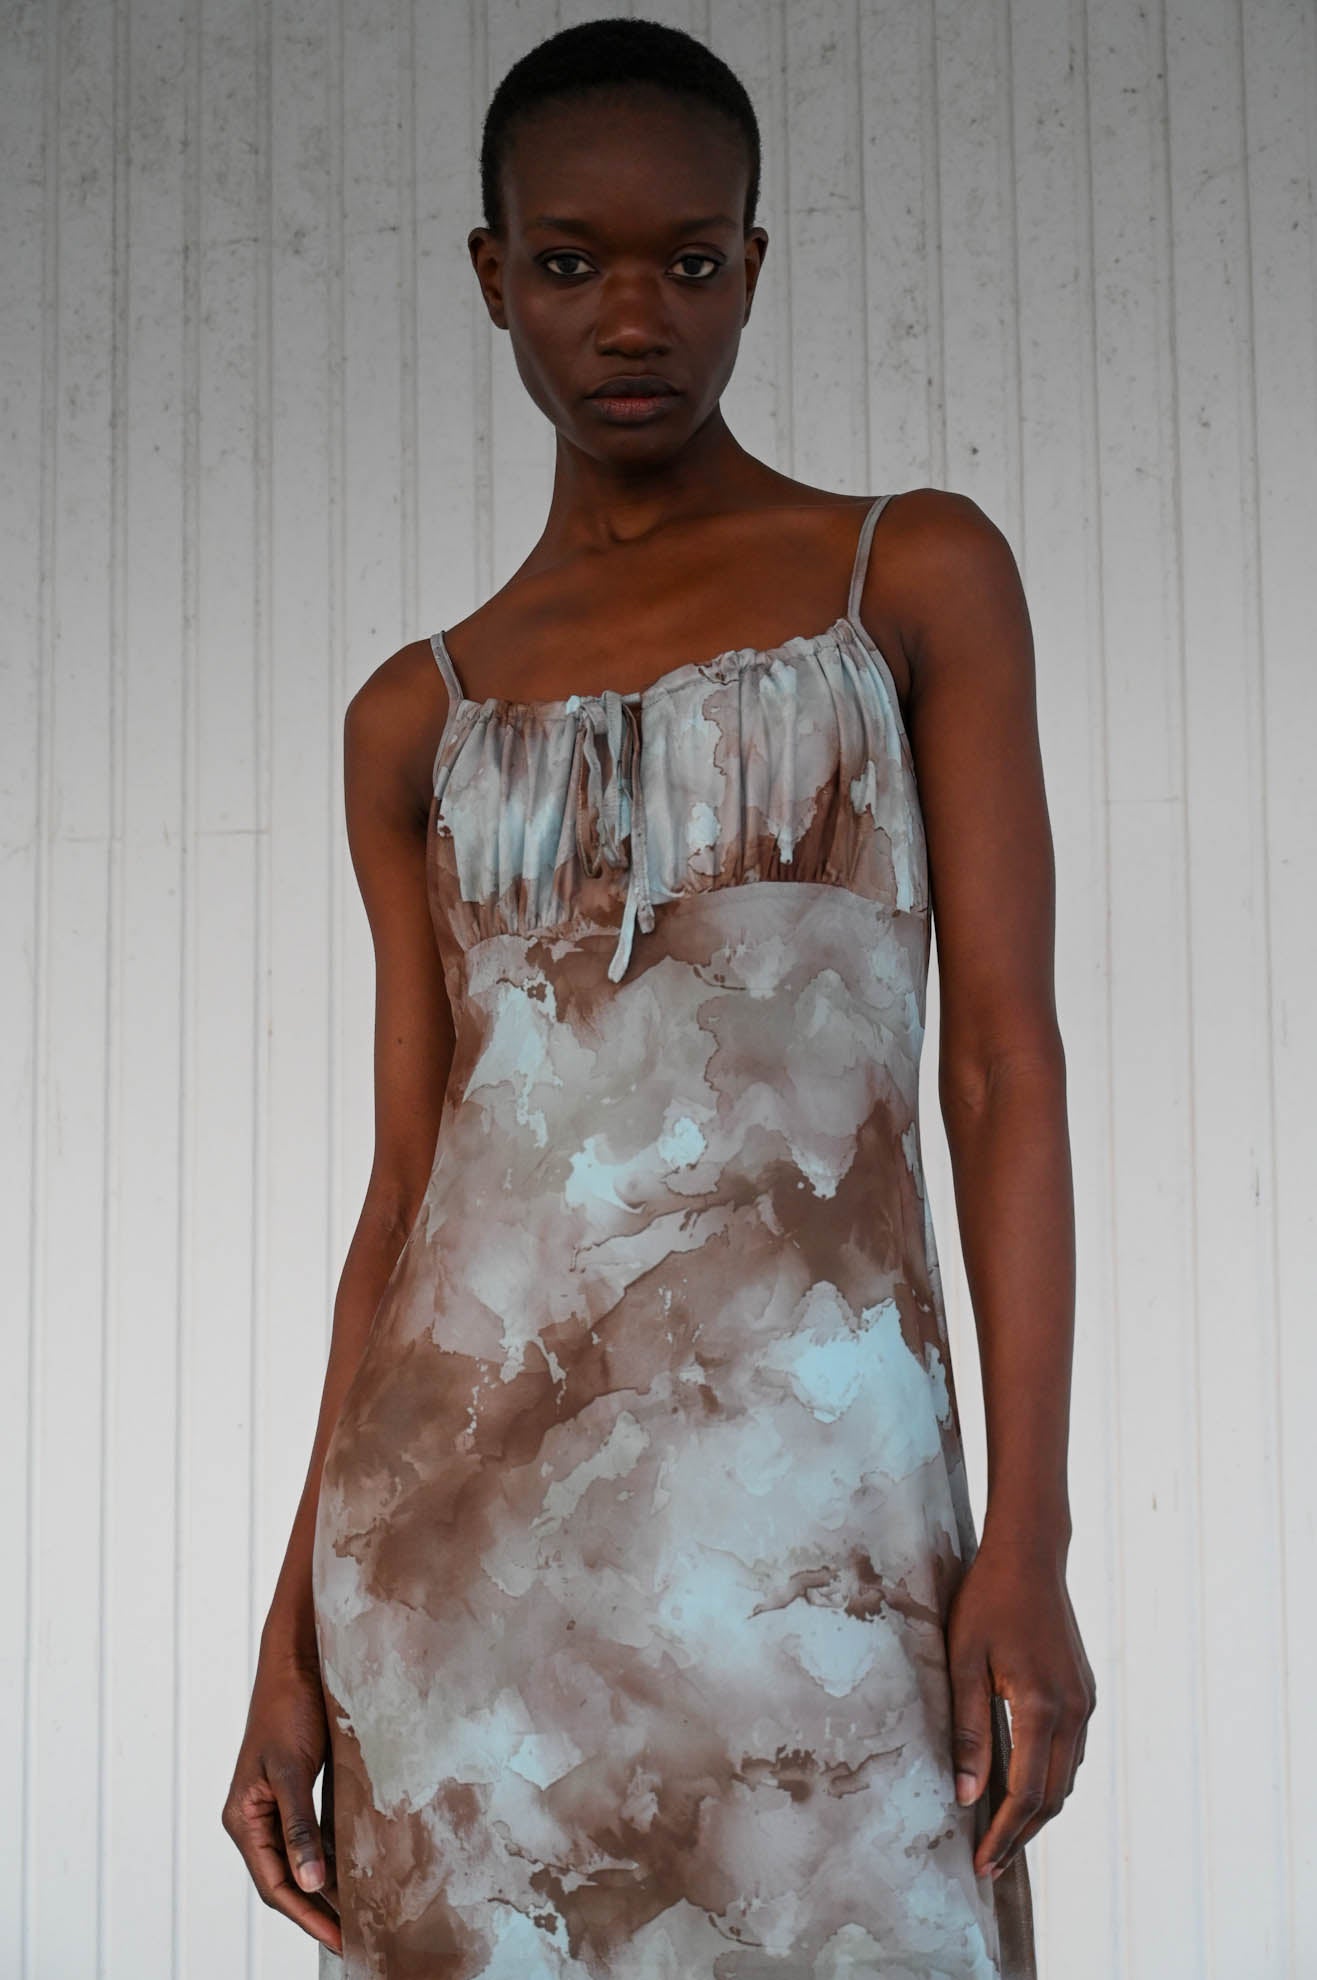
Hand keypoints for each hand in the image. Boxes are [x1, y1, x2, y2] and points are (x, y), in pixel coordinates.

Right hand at [221, 1647, 342, 1955]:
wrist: (295, 1661)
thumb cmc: (287, 1708)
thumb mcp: (292, 1770)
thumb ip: (300, 1828)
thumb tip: (312, 1882)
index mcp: (243, 1819)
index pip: (274, 1884)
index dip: (308, 1916)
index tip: (340, 1940)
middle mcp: (254, 1818)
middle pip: (284, 1879)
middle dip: (317, 1910)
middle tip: (355, 1938)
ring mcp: (273, 1805)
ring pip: (299, 1860)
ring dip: (326, 1886)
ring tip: (359, 1914)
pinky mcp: (294, 1790)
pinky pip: (311, 1836)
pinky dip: (330, 1856)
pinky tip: (355, 1869)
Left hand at [946, 1532, 1095, 1882]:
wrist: (1029, 1555)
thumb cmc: (986, 1600)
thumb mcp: (963, 1660)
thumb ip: (969, 1730)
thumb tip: (966, 1795)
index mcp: (1042, 1705)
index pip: (1026, 1793)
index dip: (1004, 1835)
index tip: (981, 1865)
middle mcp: (1073, 1710)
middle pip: (1053, 1797)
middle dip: (1021, 1835)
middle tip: (989, 1865)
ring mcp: (1085, 1701)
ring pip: (1067, 1779)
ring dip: (1038, 1812)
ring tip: (1002, 1835)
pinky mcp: (1084, 1691)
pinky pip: (1071, 1753)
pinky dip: (1050, 1780)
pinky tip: (1023, 1788)